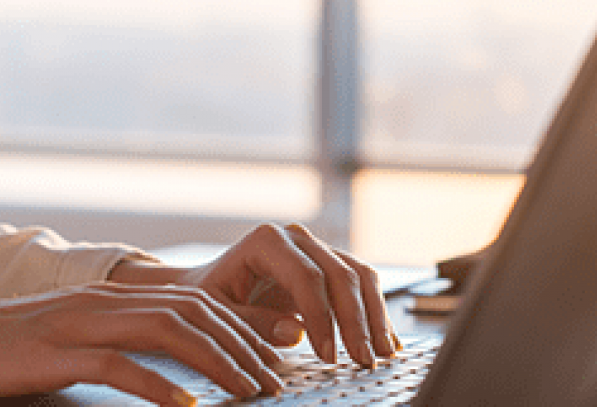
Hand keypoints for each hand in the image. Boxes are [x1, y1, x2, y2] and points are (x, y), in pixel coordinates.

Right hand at [0, 282, 283, 404]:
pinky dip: (157, 384)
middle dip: (242, 345)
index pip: (198, 303)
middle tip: (274, 379)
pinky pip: (118, 364)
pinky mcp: (56, 352)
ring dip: (216, 361)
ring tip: (248, 389)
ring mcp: (82, 324)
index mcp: (118, 297)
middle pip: (195, 313)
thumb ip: (129, 341)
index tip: (275, 354)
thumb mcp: (81, 337)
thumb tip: (180, 366)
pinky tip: (185, 406)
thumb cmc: (15, 347)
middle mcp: (108, 302)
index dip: (242, 326)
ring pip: (168, 331)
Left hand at [113, 223, 399, 365]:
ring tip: (383, 354)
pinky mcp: (330, 264)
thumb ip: (252, 323)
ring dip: (375, 316)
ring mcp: (317, 248)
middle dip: (356, 322)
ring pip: (360, 276)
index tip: (328, 355)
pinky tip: (388, 340)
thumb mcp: (218, 313)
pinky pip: (362, 284)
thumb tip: (297, 331)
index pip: (307, 277)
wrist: (209, 285)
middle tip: (364, 360)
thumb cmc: (209, 298)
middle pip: (341, 275)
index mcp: (267, 241)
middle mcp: (297, 237)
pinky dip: (376, 312)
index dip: (322, 317)